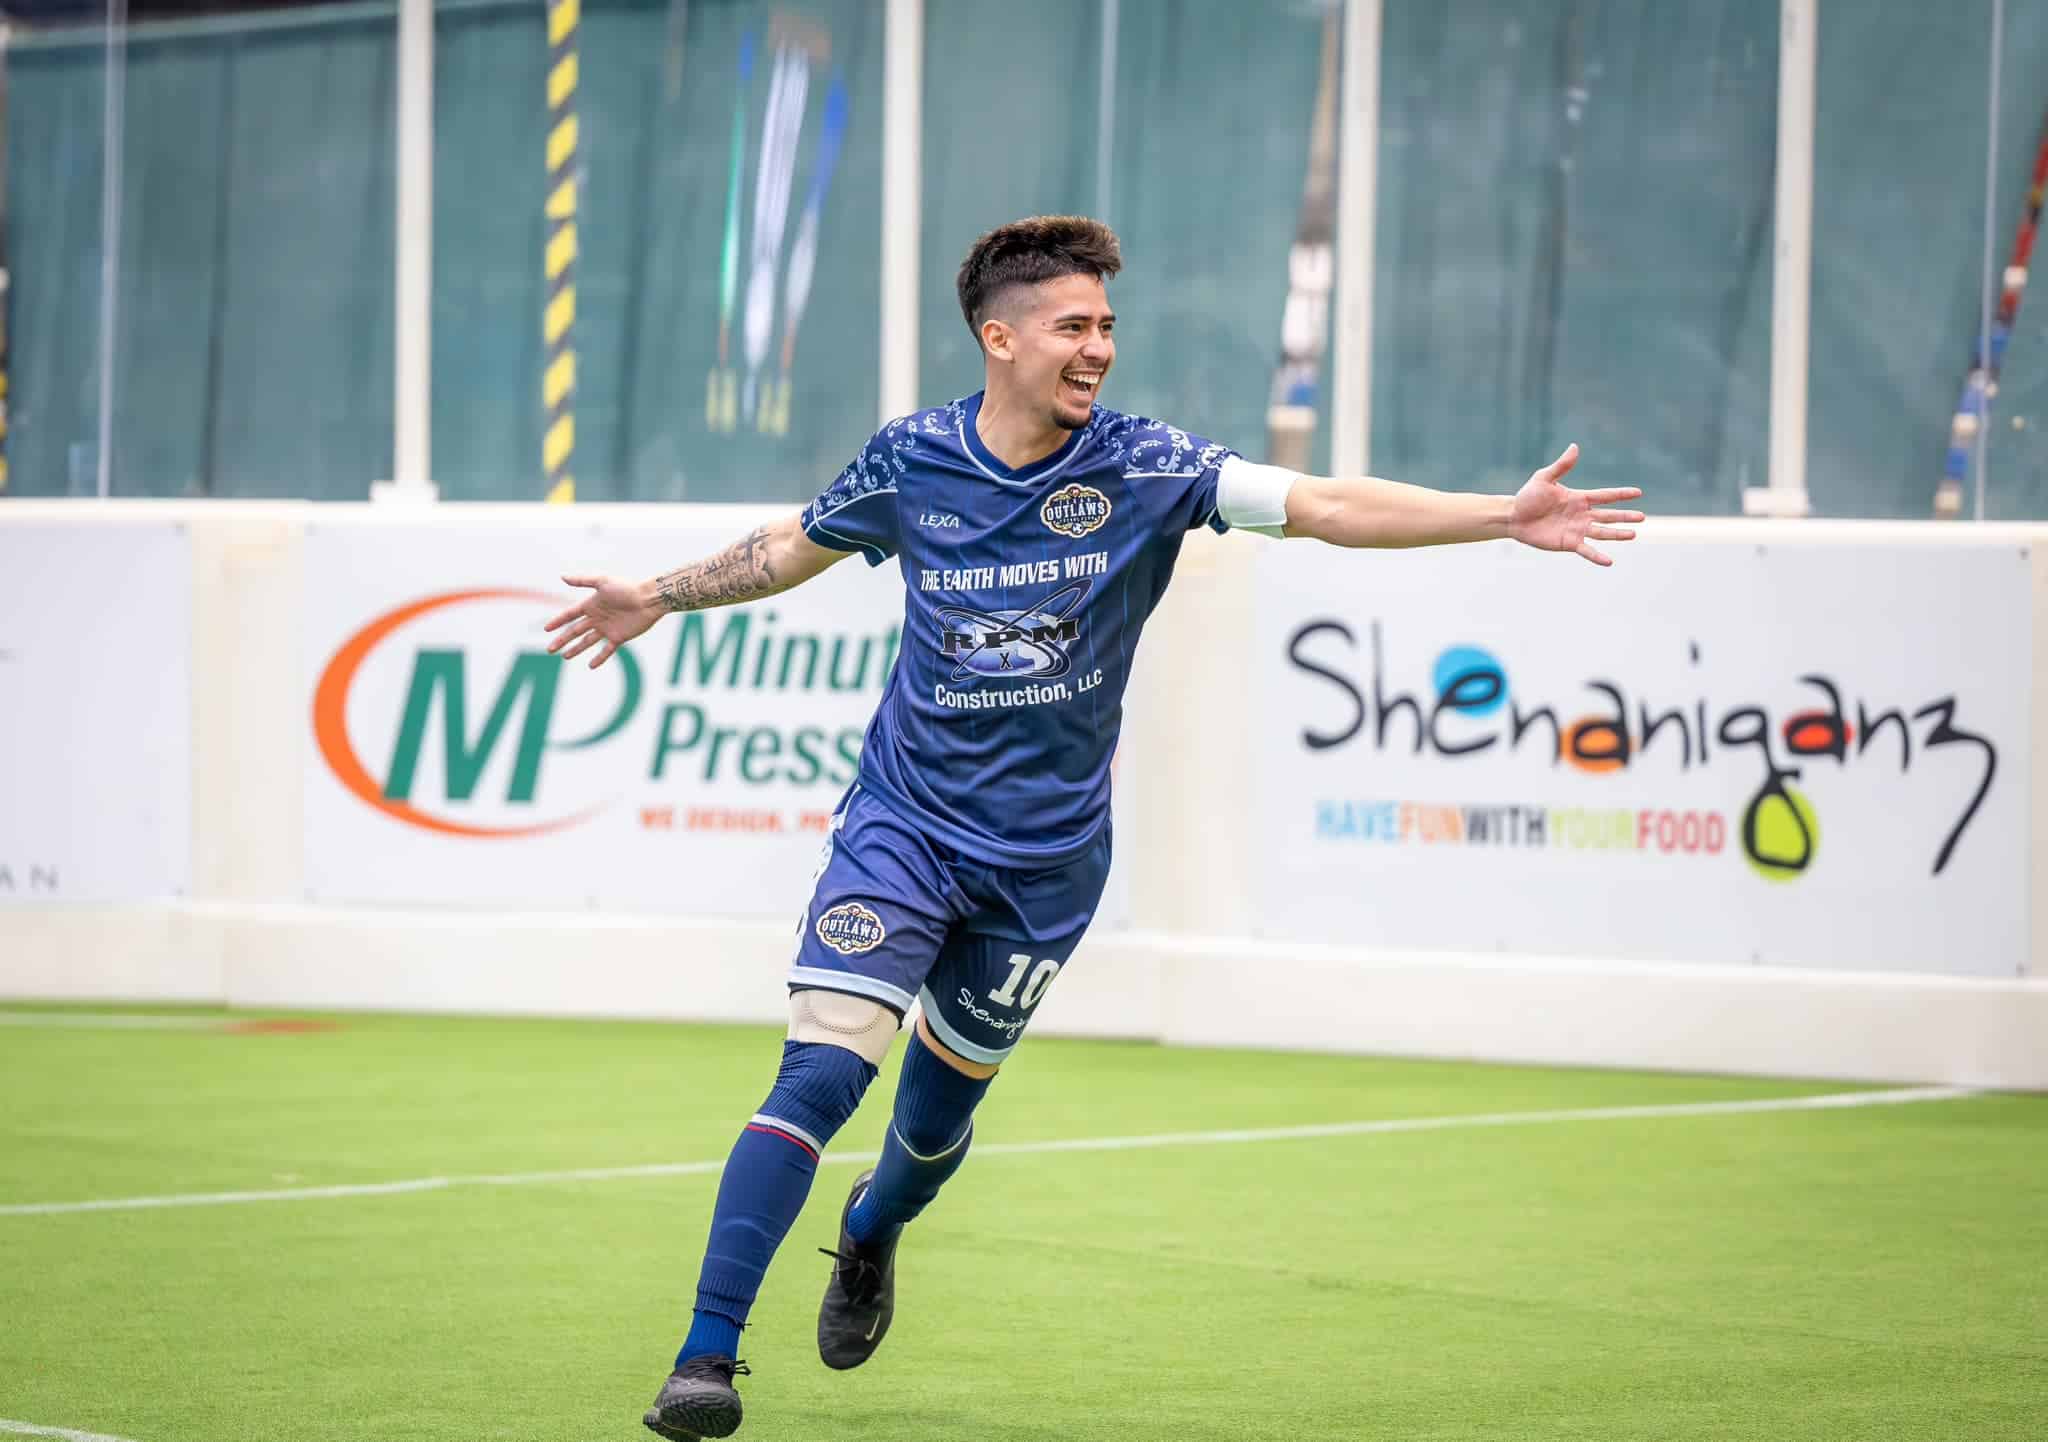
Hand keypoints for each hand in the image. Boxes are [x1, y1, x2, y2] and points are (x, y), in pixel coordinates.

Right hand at [543, 574, 660, 668]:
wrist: (649, 599)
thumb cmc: (627, 588)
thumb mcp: (603, 582)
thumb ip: (582, 581)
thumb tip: (562, 576)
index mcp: (591, 604)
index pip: (570, 615)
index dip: (558, 621)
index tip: (546, 629)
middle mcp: (597, 617)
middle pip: (575, 631)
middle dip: (562, 640)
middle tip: (550, 650)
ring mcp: (607, 628)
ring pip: (587, 641)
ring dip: (576, 649)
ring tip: (565, 656)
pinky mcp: (619, 637)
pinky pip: (607, 650)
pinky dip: (599, 658)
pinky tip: (590, 665)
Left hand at [1508, 444, 1644, 565]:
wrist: (1513, 517)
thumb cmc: (1528, 496)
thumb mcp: (1544, 478)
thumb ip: (1561, 466)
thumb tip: (1575, 447)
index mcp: (1579, 498)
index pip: (1605, 496)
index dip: (1621, 494)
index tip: (1639, 493)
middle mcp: (1582, 514)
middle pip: (1608, 515)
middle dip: (1625, 516)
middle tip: (1642, 517)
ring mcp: (1577, 530)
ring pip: (1602, 532)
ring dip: (1617, 534)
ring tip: (1633, 534)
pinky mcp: (1569, 543)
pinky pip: (1586, 550)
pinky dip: (1597, 556)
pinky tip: (1609, 561)